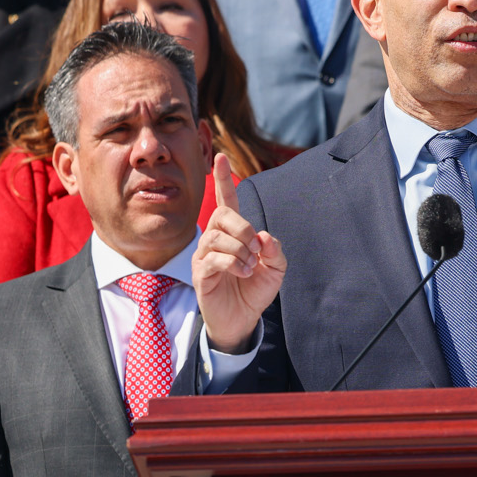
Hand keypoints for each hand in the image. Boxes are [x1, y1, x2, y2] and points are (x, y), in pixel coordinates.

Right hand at [192, 154, 285, 353]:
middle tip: (256, 249)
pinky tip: (243, 272)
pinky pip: (214, 258)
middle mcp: (215, 239)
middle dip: (243, 228)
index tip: (220, 157)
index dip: (223, 180)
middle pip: (222, 214)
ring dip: (241, 250)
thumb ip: (275, 250)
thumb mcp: (276, 269)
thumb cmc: (255, 290)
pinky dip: (234, 263)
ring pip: (218, 236)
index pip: (226, 201)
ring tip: (250, 266)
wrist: (244, 319)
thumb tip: (264, 236)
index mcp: (233, 233)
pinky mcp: (201, 273)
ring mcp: (204, 255)